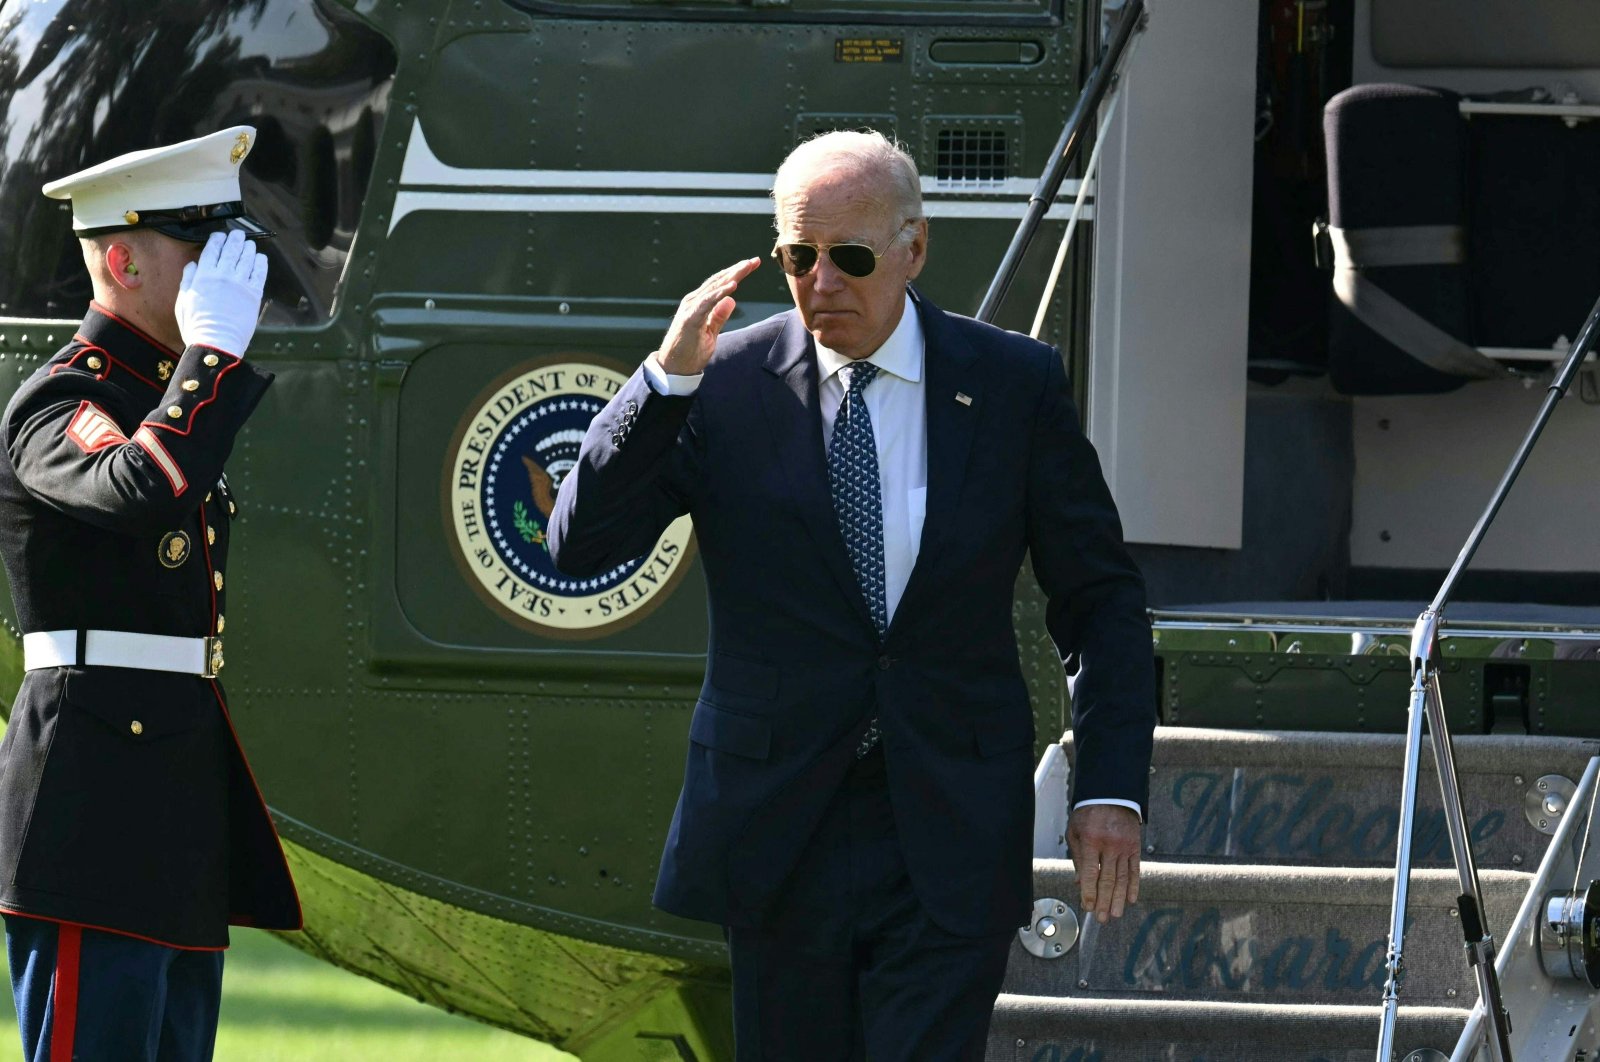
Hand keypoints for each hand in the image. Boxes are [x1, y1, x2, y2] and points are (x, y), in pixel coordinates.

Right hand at [174, 229, 268, 358]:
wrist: (215, 343)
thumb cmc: (196, 325)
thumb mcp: (183, 300)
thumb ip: (188, 280)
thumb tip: (193, 264)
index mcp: (203, 275)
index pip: (211, 250)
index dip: (217, 240)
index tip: (220, 235)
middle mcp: (222, 275)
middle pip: (231, 250)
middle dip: (235, 239)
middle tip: (239, 234)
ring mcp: (240, 284)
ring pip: (247, 258)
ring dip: (249, 248)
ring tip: (250, 244)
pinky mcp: (254, 294)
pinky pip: (259, 273)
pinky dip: (261, 263)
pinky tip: (260, 258)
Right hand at [654, 258, 760, 376]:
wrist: (674, 368)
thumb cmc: (690, 351)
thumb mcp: (711, 332)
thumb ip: (719, 316)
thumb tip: (732, 300)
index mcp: (699, 304)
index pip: (719, 284)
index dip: (736, 273)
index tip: (752, 264)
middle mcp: (694, 301)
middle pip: (718, 281)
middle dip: (737, 270)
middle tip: (754, 260)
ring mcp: (691, 308)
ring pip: (714, 288)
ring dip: (731, 276)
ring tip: (745, 267)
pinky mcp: (690, 318)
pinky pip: (707, 302)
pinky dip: (720, 293)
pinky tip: (732, 286)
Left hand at [1067, 803, 1141, 923]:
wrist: (1112, 794)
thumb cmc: (1089, 812)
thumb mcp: (1075, 830)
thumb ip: (1077, 857)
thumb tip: (1080, 882)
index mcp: (1091, 840)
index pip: (1090, 872)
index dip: (1089, 892)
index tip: (1088, 906)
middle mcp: (1109, 845)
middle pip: (1107, 879)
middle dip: (1104, 901)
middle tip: (1102, 918)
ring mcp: (1124, 847)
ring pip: (1122, 878)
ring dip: (1119, 898)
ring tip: (1116, 914)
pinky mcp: (1135, 847)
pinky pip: (1135, 870)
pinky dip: (1133, 886)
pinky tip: (1131, 899)